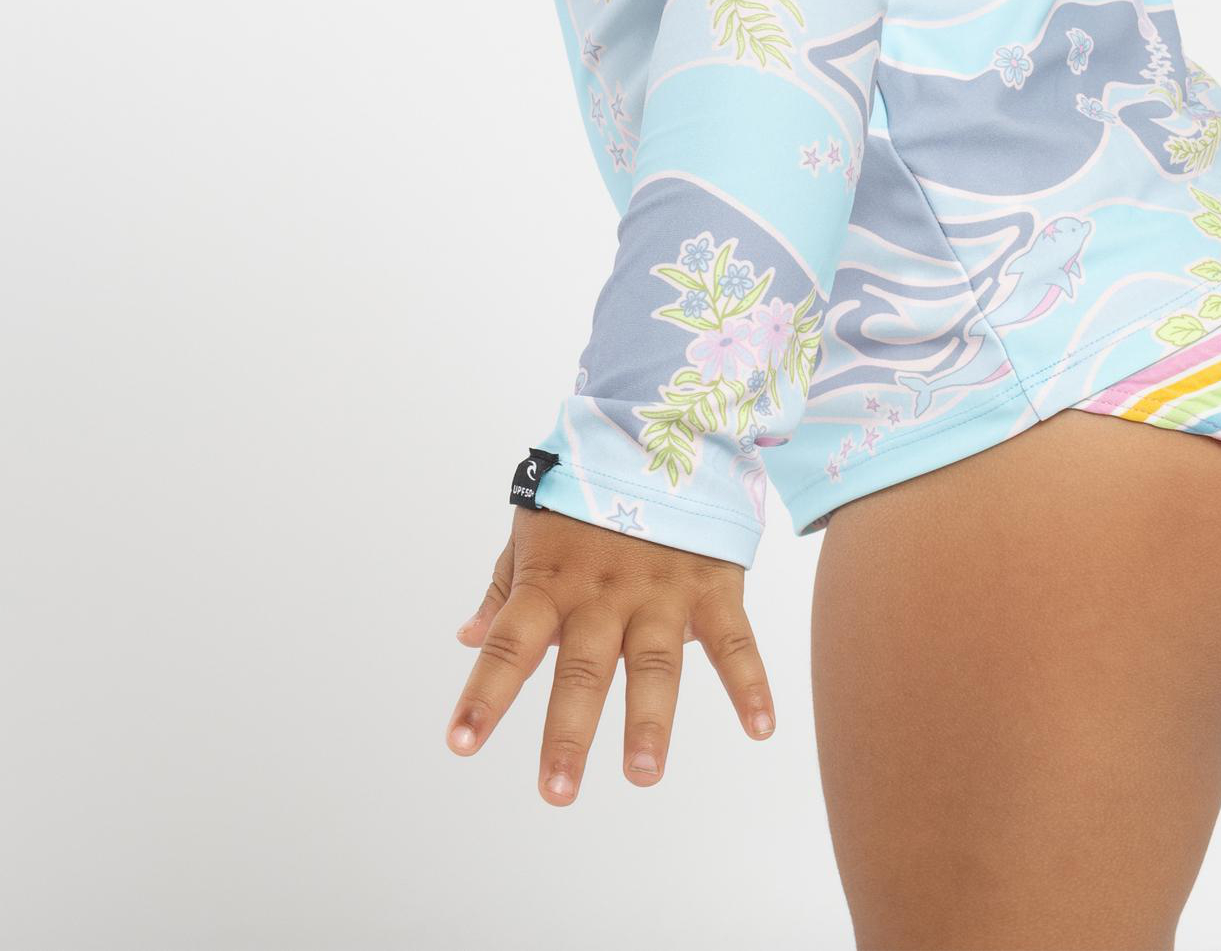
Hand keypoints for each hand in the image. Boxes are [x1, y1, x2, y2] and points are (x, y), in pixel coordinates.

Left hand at [447, 504, 776, 800]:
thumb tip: (469, 637)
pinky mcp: (712, 585)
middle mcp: (604, 592)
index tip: (460, 742)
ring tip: (643, 774)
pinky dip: (750, 683)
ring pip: (654, 662)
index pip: (511, 642)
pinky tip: (760, 727)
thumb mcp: (535, 526)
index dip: (485, 692)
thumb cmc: (589, 490)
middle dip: (568, 732)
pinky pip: (734, 639)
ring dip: (649, 721)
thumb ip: (505, 585)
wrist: (663, 430)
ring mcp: (661, 591)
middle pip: (583, 668)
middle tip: (555, 791)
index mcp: (554, 579)